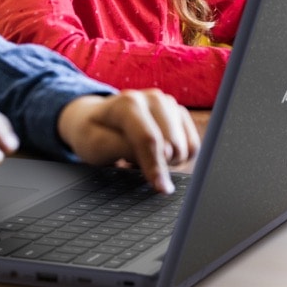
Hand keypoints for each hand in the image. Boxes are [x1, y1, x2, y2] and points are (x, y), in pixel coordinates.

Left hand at [57, 91, 198, 194]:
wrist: (95, 119)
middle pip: (172, 146)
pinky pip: (193, 146)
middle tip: (133, 163)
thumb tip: (161, 159)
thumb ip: (125, 150)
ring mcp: (168, 103)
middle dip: (157, 163)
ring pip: (185, 147)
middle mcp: (152, 98)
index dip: (156, 166)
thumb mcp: (97, 147)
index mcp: (128, 103)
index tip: (160, 189)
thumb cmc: (93, 134)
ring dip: (167, 161)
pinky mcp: (179, 113)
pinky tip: (157, 153)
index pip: (149, 139)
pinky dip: (178, 157)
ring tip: (143, 156)